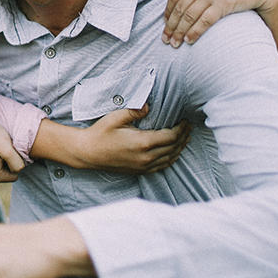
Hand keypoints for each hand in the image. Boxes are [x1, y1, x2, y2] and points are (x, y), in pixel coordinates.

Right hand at [70, 105, 190, 174]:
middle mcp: (146, 157)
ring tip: (186, 138)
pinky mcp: (139, 171)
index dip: (181, 129)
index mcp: (143, 142)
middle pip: (173, 147)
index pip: (171, 136)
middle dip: (184, 137)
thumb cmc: (100, 133)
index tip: (186, 121)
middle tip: (189, 127)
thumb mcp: (116, 117)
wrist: (87, 153)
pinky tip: (174, 153)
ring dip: (180, 148)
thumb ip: (134, 111)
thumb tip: (148, 106)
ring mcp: (143, 166)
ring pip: (169, 158)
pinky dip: (171, 159)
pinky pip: (161, 167)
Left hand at [163, 0, 277, 47]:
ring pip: (189, 16)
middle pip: (180, 8)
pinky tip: (189, 41)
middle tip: (165, 39)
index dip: (168, 12)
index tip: (164, 24)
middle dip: (170, 26)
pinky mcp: (222, 4)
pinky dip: (194, 33)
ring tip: (175, 44)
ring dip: (180, 32)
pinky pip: (204, 22)